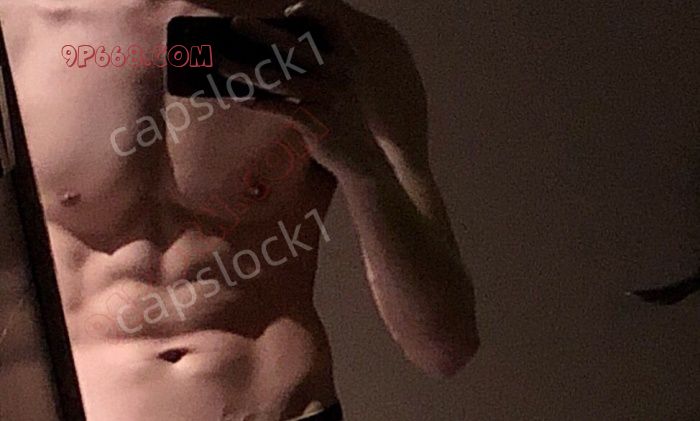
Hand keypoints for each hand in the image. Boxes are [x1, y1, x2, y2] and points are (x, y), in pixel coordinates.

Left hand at [220, 1, 380, 172]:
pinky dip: (257, 102)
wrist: (359, 156)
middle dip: (261, 32)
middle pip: (294, 46)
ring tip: (221, 64)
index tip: (289, 11)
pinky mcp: (317, 121)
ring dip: (245, 70)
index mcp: (347, 59)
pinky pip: (279, 107)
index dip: (312, 11)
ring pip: (277, 79)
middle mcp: (340, 73)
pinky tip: (240, 97)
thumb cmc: (339, 116)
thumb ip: (316, 68)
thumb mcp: (338, 86)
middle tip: (235, 23)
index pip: (332, 23)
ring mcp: (328, 97)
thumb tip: (264, 56)